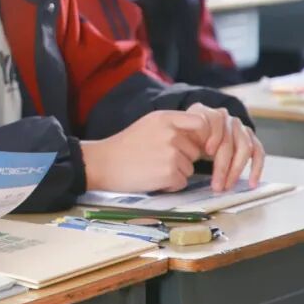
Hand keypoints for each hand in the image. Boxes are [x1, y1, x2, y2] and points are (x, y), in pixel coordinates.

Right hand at [82, 111, 209, 193]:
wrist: (103, 163)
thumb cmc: (124, 146)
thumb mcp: (148, 125)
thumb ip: (172, 126)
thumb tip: (199, 137)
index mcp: (165, 118)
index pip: (200, 122)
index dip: (201, 136)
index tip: (191, 144)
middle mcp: (171, 133)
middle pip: (195, 151)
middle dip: (182, 159)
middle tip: (158, 159)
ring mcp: (171, 153)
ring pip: (189, 169)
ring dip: (175, 173)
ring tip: (152, 168)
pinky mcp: (170, 173)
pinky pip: (182, 182)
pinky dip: (169, 185)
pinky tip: (151, 178)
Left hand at [185, 103, 264, 190]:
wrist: (195, 133)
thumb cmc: (187, 136)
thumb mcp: (180, 133)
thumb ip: (183, 137)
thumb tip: (184, 156)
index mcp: (207, 112)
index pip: (215, 120)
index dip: (213, 136)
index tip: (207, 152)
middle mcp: (226, 118)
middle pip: (229, 141)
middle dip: (223, 165)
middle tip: (217, 184)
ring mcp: (240, 128)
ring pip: (245, 148)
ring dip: (236, 170)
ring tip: (227, 185)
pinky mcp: (251, 138)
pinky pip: (258, 152)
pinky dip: (256, 168)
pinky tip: (252, 182)